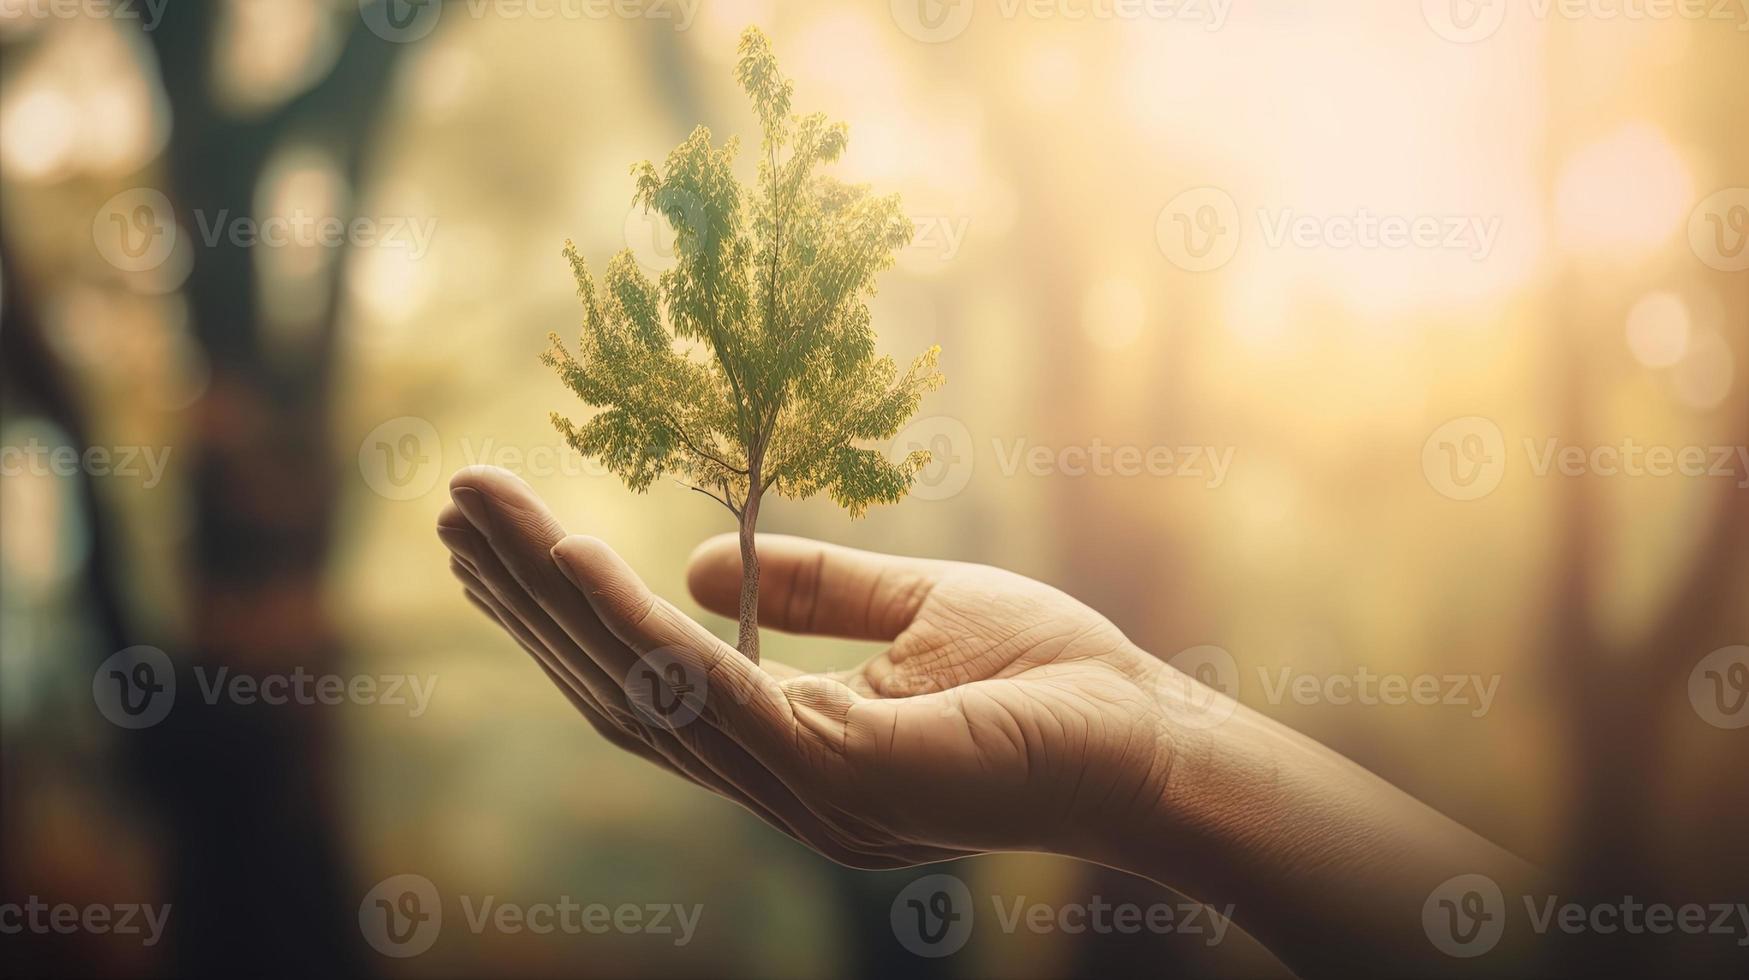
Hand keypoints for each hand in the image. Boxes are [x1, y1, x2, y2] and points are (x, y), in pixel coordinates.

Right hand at [436, 466, 1177, 867]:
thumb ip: (815, 592)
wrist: (1156, 741)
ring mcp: (803, 790)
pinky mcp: (843, 773)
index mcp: (791, 751)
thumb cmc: (1056, 679)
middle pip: (617, 691)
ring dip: (554, 599)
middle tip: (451, 513)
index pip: (648, 687)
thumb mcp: (916, 608)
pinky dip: (634, 623)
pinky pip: (713, 689)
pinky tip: (578, 557)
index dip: (567, 618)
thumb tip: (694, 561)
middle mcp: (777, 784)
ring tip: (482, 517)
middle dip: (530, 602)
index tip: (502, 540)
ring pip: (641, 687)